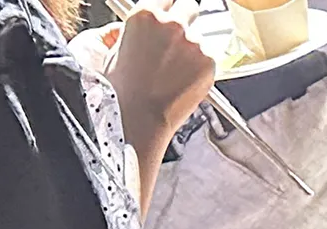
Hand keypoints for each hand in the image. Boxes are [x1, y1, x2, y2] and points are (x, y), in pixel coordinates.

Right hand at [96, 0, 215, 148]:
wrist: (138, 119)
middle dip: (185, 19)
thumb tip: (150, 27)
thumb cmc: (123, 92)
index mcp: (145, 15)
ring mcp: (192, 42)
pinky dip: (200, 68)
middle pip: (189, 6)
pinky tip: (183, 83)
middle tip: (178, 41)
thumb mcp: (118, 49)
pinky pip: (208, 58)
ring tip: (174, 74)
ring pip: (199, 37)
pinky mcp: (208, 61)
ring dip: (191, 49)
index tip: (172, 13)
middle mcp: (171, 23)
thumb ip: (139, 31)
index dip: (170, 7)